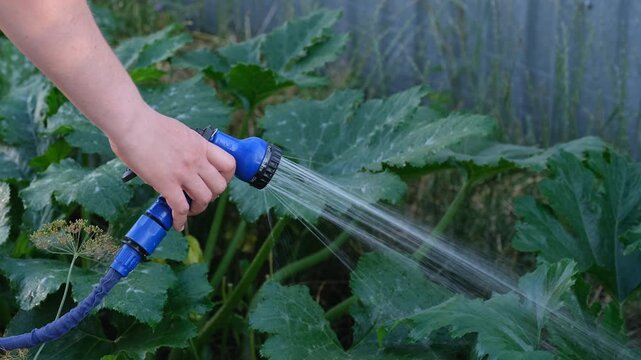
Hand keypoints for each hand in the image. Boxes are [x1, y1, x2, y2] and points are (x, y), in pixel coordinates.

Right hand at [109, 105, 235, 230]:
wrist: (131, 122)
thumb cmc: (146, 123)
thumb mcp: (178, 132)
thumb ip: (185, 147)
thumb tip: (179, 159)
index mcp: (200, 145)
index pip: (229, 164)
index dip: (226, 178)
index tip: (216, 181)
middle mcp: (197, 159)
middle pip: (219, 186)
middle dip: (212, 195)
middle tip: (199, 196)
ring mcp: (183, 172)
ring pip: (204, 199)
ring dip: (197, 208)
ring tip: (188, 209)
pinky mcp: (166, 183)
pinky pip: (180, 208)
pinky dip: (180, 219)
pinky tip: (176, 222)